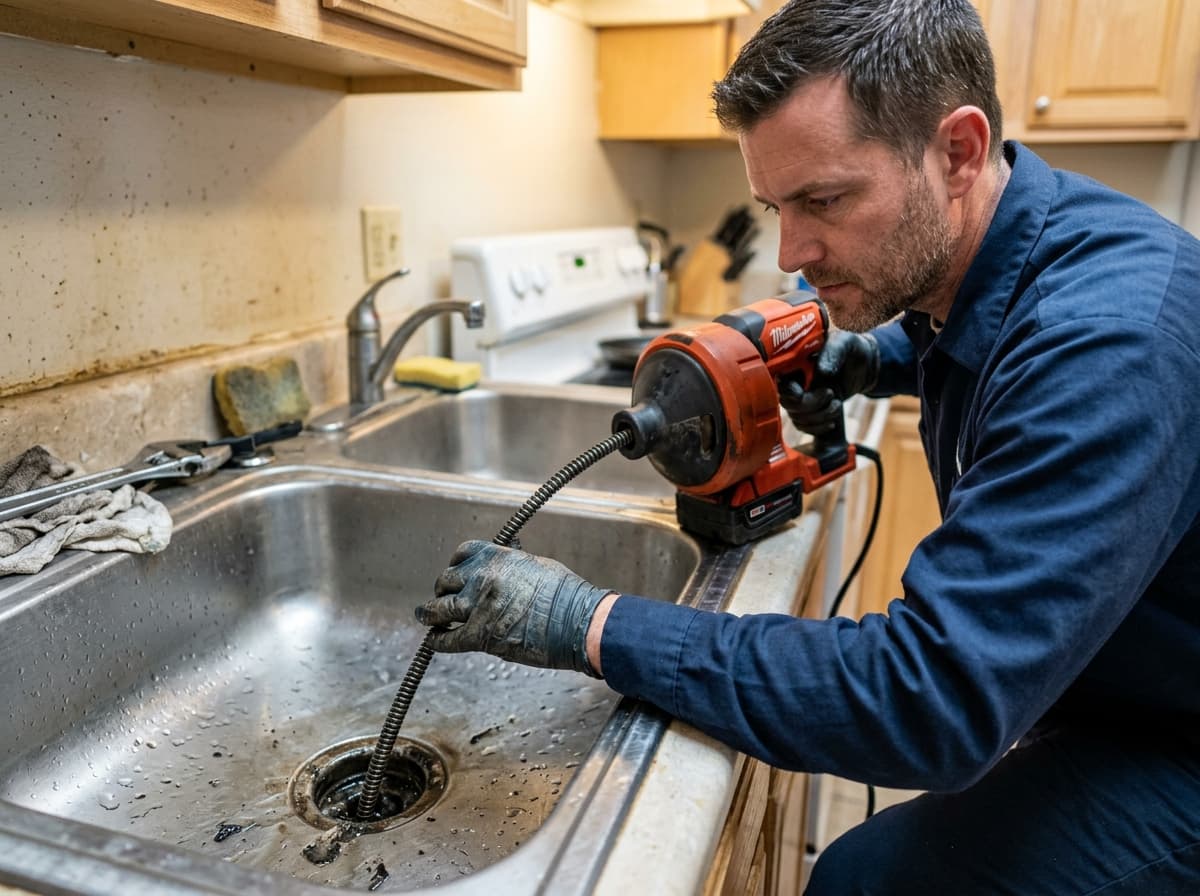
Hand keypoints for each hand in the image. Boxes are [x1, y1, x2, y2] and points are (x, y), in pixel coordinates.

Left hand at [415, 540, 613, 675]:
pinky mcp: (480, 636)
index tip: (455, 574)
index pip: (463, 553)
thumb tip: (504, 569)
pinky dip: (438, 641)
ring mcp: (479, 607)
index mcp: (499, 558)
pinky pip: (447, 639)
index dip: (455, 565)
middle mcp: (483, 578)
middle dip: (443, 591)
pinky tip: (435, 641)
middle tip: (444, 599)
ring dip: (430, 613)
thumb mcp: (538, 566)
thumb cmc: (568, 597)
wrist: (579, 623)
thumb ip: (513, 566)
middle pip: (446, 581)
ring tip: (426, 616)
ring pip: (438, 608)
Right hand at [778, 330, 878, 434]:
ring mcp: (800, 396)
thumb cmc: (852, 348)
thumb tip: (822, 371)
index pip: (780, 382)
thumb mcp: (845, 343)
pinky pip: (804, 426)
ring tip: (836, 405)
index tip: (806, 393)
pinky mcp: (809, 409)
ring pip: (797, 417)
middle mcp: (794, 380)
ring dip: (819, 417)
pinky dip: (818, 428)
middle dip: (810, 405)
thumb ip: (833, 352)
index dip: (790, 392)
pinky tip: (831, 422)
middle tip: (830, 394)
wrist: (864, 365)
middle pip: (787, 403)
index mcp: (795, 361)